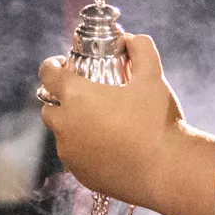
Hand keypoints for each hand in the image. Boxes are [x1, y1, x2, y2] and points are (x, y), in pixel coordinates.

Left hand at [37, 31, 185, 204]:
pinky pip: (76, 157)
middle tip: (84, 96)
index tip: (64, 65)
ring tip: (100, 123)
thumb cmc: (158, 121)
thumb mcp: (153, 76)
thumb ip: (140, 49)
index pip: (47, 74)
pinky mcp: (81, 175)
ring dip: (73, 126)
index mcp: (76, 96)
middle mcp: (65, 125)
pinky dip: (85, 150)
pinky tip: (109, 147)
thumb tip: (130, 40)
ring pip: (62, 135)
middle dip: (60, 100)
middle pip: (49, 107)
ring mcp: (71, 154)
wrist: (167, 170)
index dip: (52, 66)